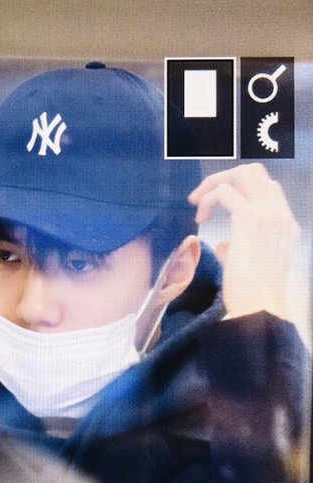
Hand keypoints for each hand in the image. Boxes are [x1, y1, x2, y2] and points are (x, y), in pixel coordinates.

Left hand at [188, 163, 299, 319]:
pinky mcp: (249, 218)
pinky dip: (207, 199)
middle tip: (201, 198)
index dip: (239, 190)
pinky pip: (224, 191)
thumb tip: (223, 244)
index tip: (216, 206)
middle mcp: (280, 215)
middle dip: (223, 178)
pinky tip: (200, 218)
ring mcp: (267, 213)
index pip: (268, 188)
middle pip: (255, 172)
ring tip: (196, 205)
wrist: (259, 310)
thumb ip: (238, 250)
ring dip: (213, 185)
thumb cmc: (252, 298)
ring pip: (241, 173)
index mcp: (285, 226)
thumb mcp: (247, 268)